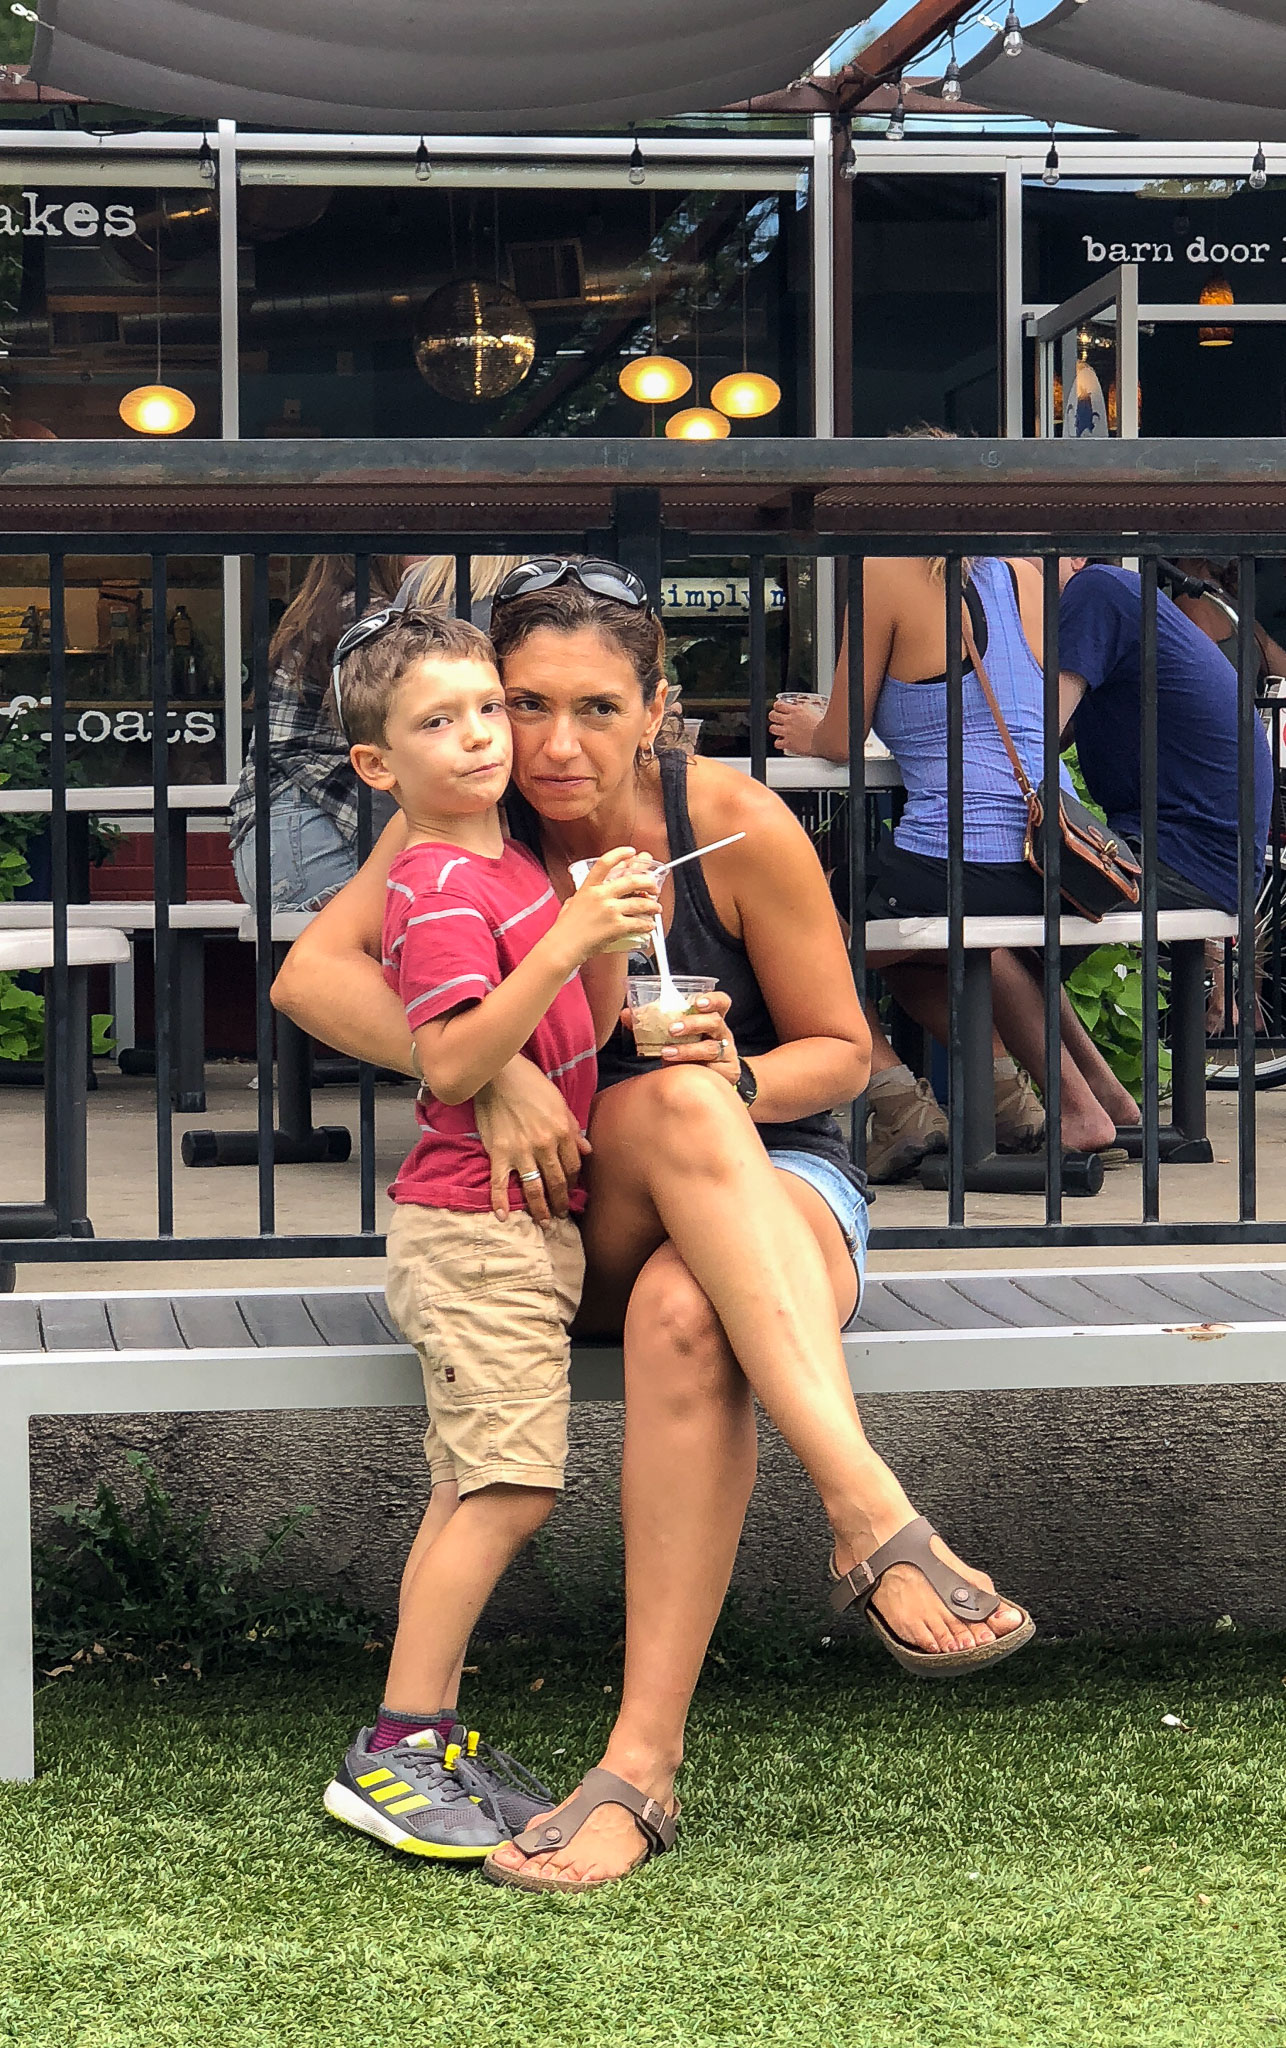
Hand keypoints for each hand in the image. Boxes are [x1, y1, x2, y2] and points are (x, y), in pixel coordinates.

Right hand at [475, 1059, 590, 1224]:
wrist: (497, 1074)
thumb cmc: (530, 1083)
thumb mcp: (559, 1102)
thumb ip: (573, 1128)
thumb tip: (587, 1150)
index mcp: (562, 1132)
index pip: (573, 1166)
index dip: (574, 1182)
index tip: (571, 1190)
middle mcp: (545, 1146)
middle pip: (557, 1182)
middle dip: (561, 1202)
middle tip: (561, 1215)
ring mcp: (521, 1152)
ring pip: (534, 1188)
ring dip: (540, 1209)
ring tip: (544, 1221)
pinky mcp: (499, 1153)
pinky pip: (500, 1183)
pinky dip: (500, 1201)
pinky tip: (503, 1216)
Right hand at [555, 846, 659, 962]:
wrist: (563, 946)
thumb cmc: (565, 929)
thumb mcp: (571, 904)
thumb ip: (584, 896)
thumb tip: (592, 894)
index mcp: (589, 887)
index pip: (606, 862)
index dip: (621, 854)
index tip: (632, 852)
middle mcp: (601, 895)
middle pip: (632, 881)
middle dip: (648, 882)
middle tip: (653, 887)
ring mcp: (610, 910)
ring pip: (640, 903)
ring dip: (652, 906)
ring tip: (656, 908)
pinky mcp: (617, 926)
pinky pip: (639, 923)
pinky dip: (647, 925)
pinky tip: (649, 926)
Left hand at [623, 988, 742, 1087]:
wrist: (698, 1081)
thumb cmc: (686, 1051)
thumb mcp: (670, 1035)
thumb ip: (651, 1023)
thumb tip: (626, 1014)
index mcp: (710, 1018)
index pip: (721, 1002)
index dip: (713, 1000)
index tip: (698, 1002)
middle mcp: (721, 1034)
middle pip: (715, 1022)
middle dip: (693, 1024)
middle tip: (672, 1029)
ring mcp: (726, 1053)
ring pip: (711, 1048)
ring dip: (687, 1049)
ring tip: (667, 1052)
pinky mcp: (727, 1072)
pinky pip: (712, 1070)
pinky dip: (693, 1068)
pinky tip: (679, 1070)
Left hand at [768, 697, 823, 756]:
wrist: (825, 737)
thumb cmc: (824, 725)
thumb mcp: (815, 710)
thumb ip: (807, 707)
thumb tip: (805, 705)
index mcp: (796, 710)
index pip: (779, 705)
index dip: (777, 706)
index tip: (778, 708)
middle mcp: (790, 720)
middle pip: (772, 715)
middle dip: (774, 717)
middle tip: (777, 719)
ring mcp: (788, 732)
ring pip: (772, 728)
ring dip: (775, 729)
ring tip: (779, 731)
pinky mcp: (788, 743)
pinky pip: (777, 743)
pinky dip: (779, 743)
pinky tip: (783, 742)